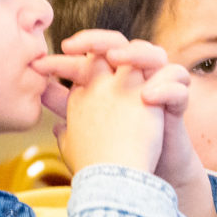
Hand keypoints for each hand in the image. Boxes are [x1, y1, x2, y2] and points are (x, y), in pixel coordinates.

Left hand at [52, 32, 216, 216]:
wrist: (140, 176)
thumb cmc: (112, 149)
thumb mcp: (83, 127)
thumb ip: (65, 106)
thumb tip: (37, 91)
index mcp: (108, 79)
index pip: (85, 58)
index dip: (62, 59)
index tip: (38, 66)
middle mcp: (132, 77)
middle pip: (118, 44)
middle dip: (96, 39)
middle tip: (71, 45)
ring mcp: (156, 86)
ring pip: (153, 54)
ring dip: (135, 52)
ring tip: (116, 60)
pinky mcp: (175, 104)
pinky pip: (178, 85)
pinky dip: (166, 87)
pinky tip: (147, 97)